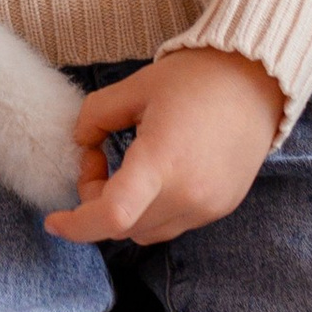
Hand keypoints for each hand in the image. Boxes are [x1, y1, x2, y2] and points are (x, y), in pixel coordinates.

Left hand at [44, 44, 283, 249]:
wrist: (257, 80)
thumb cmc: (196, 78)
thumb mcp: (134, 87)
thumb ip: (95, 117)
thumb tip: (81, 143)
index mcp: (162, 161)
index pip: (112, 216)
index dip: (76, 226)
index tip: (53, 220)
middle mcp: (188, 194)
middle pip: (123, 228)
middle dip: (96, 205)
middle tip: (96, 159)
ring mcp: (208, 206)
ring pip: (147, 233)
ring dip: (124, 213)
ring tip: (125, 168)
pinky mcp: (221, 207)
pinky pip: (173, 225)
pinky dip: (151, 211)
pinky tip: (154, 176)